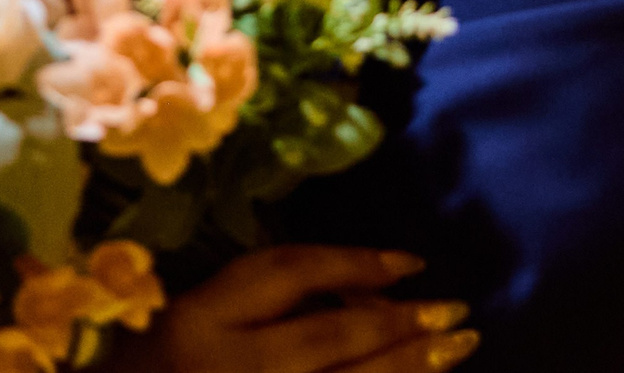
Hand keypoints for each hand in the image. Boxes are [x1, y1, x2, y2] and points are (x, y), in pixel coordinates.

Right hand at [114, 246, 475, 372]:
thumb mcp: (204, 312)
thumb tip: (364, 287)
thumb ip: (269, 296)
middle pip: (329, 337)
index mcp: (203, 315)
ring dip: (409, 367)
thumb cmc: (165, 358)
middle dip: (400, 324)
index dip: (356, 262)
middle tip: (457, 312)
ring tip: (458, 346)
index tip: (413, 260)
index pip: (289, 271)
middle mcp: (230, 363)